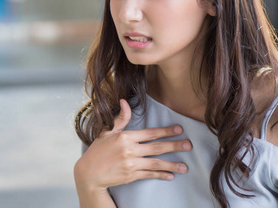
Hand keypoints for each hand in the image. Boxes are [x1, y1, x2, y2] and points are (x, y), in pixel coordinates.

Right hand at [74, 99, 191, 192]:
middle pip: (157, 147)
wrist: (89, 173)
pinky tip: (171, 175)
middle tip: (188, 145)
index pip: (150, 133)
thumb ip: (120, 118)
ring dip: (172, 165)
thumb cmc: (98, 151)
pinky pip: (149, 174)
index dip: (165, 131)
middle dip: (174, 146)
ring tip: (185, 166)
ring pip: (156, 163)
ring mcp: (131, 164)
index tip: (178, 129)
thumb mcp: (107, 132)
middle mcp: (129, 150)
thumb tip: (125, 101)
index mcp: (125, 137)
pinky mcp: (131, 176)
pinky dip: (161, 175)